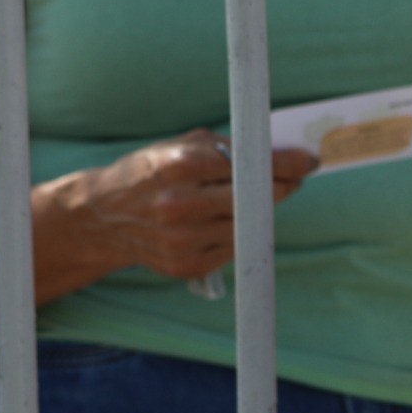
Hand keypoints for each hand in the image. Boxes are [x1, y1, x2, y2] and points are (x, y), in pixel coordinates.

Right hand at [65, 129, 317, 279]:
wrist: (103, 216)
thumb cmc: (149, 173)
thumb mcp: (178, 146)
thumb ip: (224, 148)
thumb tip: (275, 152)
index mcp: (178, 168)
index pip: (248, 165)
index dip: (284, 163)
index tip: (308, 161)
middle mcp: (179, 205)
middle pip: (255, 199)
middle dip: (281, 186)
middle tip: (293, 178)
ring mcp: (182, 239)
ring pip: (248, 226)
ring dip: (257, 213)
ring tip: (250, 200)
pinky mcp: (186, 265)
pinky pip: (232, 249)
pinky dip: (236, 234)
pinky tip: (222, 223)